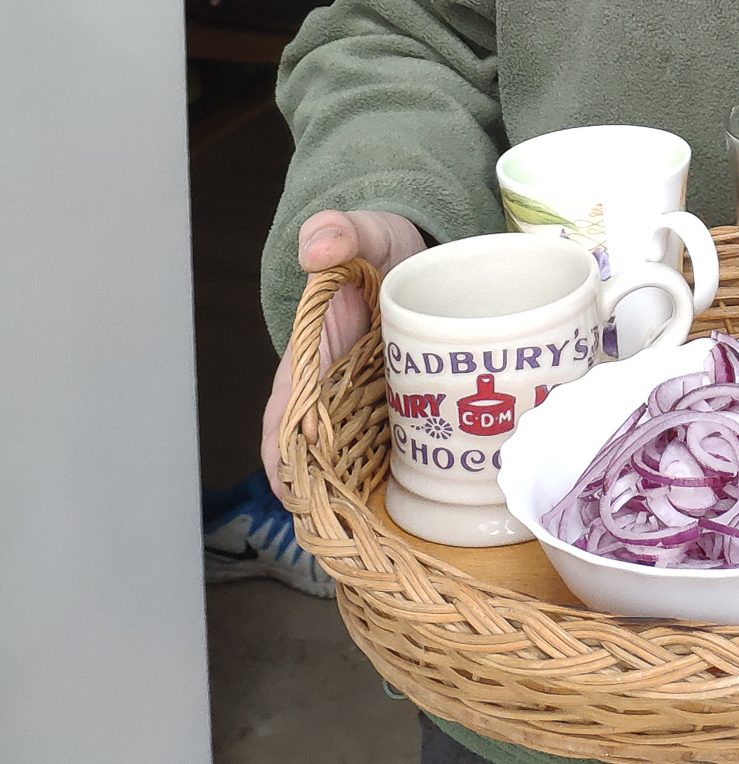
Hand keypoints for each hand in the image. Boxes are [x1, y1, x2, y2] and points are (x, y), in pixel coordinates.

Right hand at [262, 210, 426, 500]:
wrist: (417, 252)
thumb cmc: (378, 249)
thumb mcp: (364, 233)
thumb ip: (340, 231)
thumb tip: (317, 247)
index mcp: (310, 361)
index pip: (284, 421)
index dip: (285, 460)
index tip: (297, 491)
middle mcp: (334, 394)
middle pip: (320, 460)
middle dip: (330, 497)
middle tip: (355, 529)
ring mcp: (370, 406)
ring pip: (358, 466)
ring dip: (367, 496)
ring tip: (388, 532)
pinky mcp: (406, 409)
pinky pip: (400, 451)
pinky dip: (408, 476)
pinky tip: (429, 500)